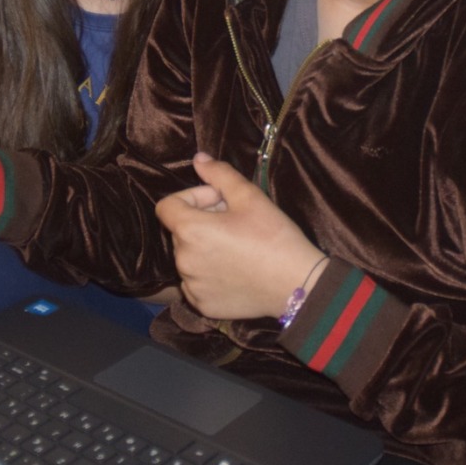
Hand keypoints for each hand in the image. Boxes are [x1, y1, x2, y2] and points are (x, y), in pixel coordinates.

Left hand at [154, 153, 322, 320]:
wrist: (297, 284)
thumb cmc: (274, 236)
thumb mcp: (249, 196)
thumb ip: (219, 174)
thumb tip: (199, 159)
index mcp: (190, 231)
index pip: (167, 206)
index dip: (191, 197)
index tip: (219, 201)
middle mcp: (183, 260)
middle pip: (181, 231)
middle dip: (203, 220)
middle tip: (236, 221)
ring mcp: (191, 286)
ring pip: (189, 257)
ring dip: (206, 247)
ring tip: (238, 246)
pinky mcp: (202, 305)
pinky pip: (196, 282)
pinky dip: (210, 273)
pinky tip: (236, 270)